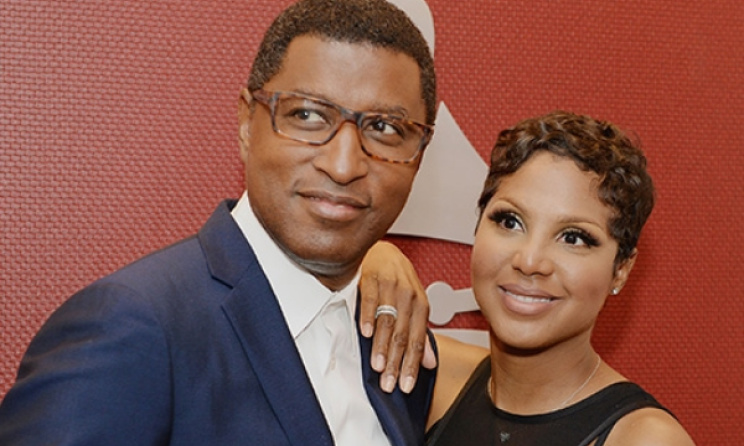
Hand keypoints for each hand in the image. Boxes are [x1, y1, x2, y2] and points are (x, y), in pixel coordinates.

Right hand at [359, 241, 436, 393]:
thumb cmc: (399, 281)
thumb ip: (420, 335)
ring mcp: (390, 287)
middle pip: (402, 336)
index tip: (406, 385)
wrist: (384, 251)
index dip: (412, 365)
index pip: (417, 341)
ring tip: (377, 366)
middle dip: (395, 363)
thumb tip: (430, 363)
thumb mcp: (415, 306)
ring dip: (382, 346)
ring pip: (387, 321)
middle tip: (388, 384)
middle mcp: (408, 297)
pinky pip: (370, 300)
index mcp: (421, 306)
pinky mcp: (371, 279)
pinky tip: (365, 334)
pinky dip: (368, 317)